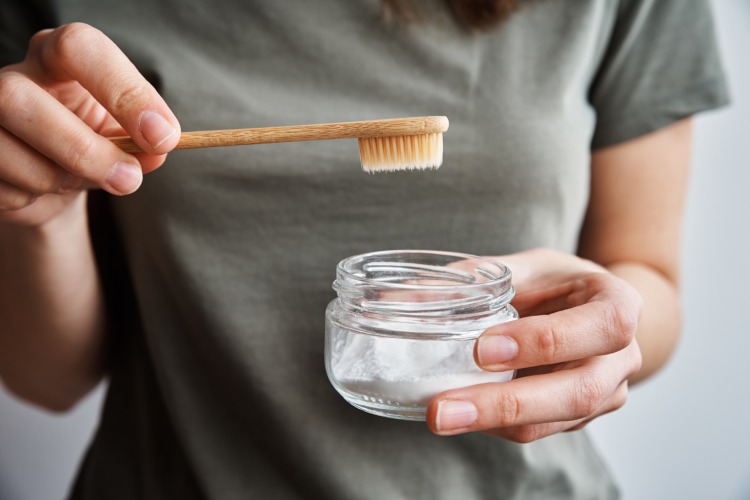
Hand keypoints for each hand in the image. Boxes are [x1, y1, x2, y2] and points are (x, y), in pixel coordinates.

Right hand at [0, 23, 179, 226]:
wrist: (57, 181)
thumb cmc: (96, 145)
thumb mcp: (129, 140)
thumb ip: (147, 144)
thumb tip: (156, 152)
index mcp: (59, 58)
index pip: (79, 48)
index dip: (123, 91)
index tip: (163, 136)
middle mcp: (15, 77)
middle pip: (21, 99)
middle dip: (84, 150)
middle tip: (128, 179)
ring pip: (6, 150)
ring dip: (57, 179)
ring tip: (75, 179)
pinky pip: (1, 189)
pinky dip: (34, 198)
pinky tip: (41, 188)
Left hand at [426, 248, 642, 442]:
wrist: (590, 313)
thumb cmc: (558, 284)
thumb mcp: (527, 266)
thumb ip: (474, 278)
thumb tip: (394, 299)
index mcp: (619, 306)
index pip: (601, 328)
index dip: (545, 341)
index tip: (483, 348)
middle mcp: (621, 358)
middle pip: (577, 392)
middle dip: (506, 404)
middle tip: (443, 409)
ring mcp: (604, 395)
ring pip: (553, 422)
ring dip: (492, 424)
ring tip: (439, 418)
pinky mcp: (575, 419)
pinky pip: (535, 430)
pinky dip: (494, 425)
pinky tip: (458, 415)